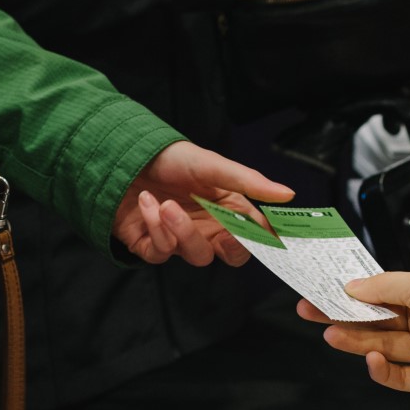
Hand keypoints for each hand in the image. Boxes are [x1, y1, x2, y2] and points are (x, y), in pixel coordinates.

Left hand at [113, 141, 293, 265]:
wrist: (120, 154)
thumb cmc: (170, 157)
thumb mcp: (212, 165)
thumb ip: (249, 182)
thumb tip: (288, 194)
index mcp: (227, 207)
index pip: (254, 233)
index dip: (261, 239)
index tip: (266, 237)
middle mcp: (207, 226)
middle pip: (231, 254)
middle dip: (231, 248)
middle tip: (225, 234)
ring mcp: (180, 238)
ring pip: (196, 255)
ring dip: (182, 231)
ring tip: (166, 204)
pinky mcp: (151, 245)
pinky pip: (162, 252)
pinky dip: (156, 228)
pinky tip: (148, 203)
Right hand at [297, 266, 409, 401]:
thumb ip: (383, 286)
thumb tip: (352, 286)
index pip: (383, 293)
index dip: (353, 293)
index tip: (323, 291)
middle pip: (379, 321)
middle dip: (345, 317)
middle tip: (311, 312)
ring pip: (385, 346)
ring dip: (357, 341)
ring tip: (331, 334)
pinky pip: (401, 376)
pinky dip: (382, 370)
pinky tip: (370, 360)